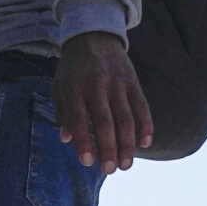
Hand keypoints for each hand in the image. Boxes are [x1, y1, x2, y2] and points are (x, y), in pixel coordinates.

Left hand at [57, 31, 152, 171]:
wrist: (94, 35)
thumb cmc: (73, 69)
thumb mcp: (60, 86)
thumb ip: (63, 113)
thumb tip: (66, 139)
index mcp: (74, 88)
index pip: (78, 118)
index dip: (83, 141)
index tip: (87, 162)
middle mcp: (96, 86)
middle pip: (104, 121)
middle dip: (108, 148)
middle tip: (110, 170)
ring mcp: (117, 83)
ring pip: (125, 117)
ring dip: (127, 144)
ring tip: (126, 165)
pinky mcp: (133, 82)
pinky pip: (142, 106)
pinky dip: (145, 126)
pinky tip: (145, 144)